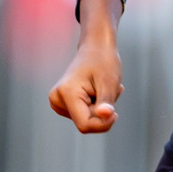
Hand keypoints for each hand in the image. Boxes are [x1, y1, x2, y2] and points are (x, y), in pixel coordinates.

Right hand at [48, 0, 123, 133]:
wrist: (95, 47)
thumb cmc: (103, 61)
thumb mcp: (109, 82)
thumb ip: (106, 102)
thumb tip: (106, 116)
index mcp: (66, 93)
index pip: (85, 125)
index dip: (103, 123)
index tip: (115, 112)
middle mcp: (56, 99)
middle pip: (86, 123)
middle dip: (102, 112)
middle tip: (111, 91)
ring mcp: (57, 101)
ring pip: (85, 119)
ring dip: (99, 108)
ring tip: (103, 88)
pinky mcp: (62, 103)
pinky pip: (83, 115)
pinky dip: (95, 105)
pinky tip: (97, 90)